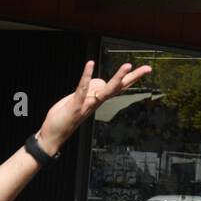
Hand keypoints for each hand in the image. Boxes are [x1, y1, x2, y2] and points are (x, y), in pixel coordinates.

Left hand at [37, 61, 152, 153]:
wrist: (51, 137)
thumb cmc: (64, 118)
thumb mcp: (78, 100)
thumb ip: (88, 90)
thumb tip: (99, 82)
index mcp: (97, 100)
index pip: (117, 87)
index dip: (131, 78)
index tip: (146, 70)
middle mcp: (95, 102)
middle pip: (118, 87)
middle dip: (133, 77)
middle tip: (148, 68)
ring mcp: (87, 105)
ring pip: (105, 89)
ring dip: (117, 77)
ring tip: (128, 65)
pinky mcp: (75, 106)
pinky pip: (83, 89)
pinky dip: (86, 76)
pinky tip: (90, 64)